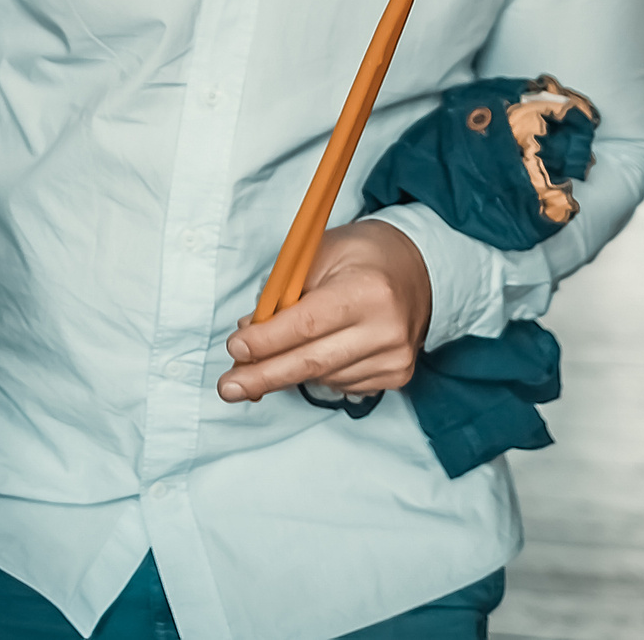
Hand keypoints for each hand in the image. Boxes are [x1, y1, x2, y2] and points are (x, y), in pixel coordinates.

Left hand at [217, 220, 430, 403]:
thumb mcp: (315, 256)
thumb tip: (247, 335)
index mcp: (368, 291)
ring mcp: (396, 357)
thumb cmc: (357, 257)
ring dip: (284, 372)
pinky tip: (312, 352)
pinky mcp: (397, 375)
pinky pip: (339, 383)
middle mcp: (387, 329)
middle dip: (263, 376)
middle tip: (228, 387)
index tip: (234, 348)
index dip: (266, 340)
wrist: (416, 269)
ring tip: (261, 363)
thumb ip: (281, 294)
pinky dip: (315, 373)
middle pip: (312, 362)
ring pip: (322, 377)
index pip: (306, 325)